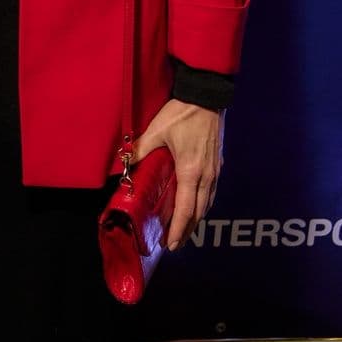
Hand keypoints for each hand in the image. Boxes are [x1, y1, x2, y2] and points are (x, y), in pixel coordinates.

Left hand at [132, 99, 223, 250]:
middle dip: (187, 230)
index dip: (178, 228)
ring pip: (207, 203)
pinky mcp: (217, 164)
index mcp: (191, 170)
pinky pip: (211, 192)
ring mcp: (214, 170)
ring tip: (183, 231)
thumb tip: (124, 164)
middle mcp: (206, 175)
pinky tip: (195, 206)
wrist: (205, 96)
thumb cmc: (181, 113)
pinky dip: (202, 205)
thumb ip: (140, 150)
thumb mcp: (156, 131)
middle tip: (174, 244)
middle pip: (199, 211)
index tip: (172, 243)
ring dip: (196, 219)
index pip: (185, 208)